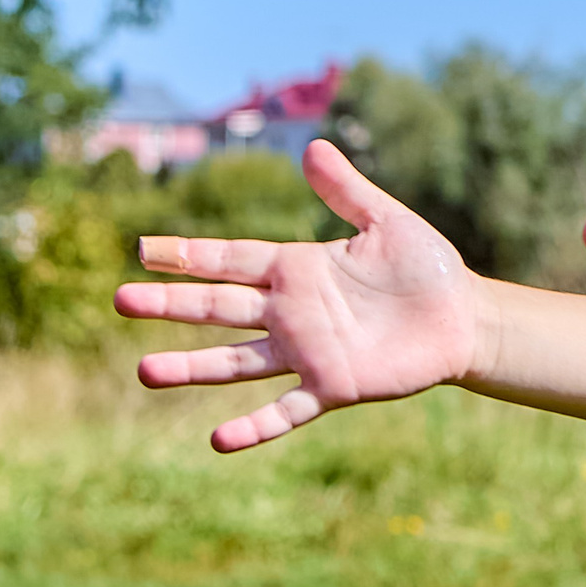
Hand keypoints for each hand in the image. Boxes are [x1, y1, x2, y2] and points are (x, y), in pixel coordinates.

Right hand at [114, 141, 485, 451]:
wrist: (465, 317)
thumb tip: (313, 147)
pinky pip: (285, 410)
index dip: (188, 255)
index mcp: (297, 268)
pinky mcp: (333, 386)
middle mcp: (291, 311)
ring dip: (193, 367)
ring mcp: (307, 352)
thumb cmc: (426, 267)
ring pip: (237, 360)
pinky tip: (218, 439)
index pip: (230, 259)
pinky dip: (253, 426)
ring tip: (144, 371)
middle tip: (120, 299)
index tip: (142, 250)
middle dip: (171, 304)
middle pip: (219, 307)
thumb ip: (346, 191)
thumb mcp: (387, 221)